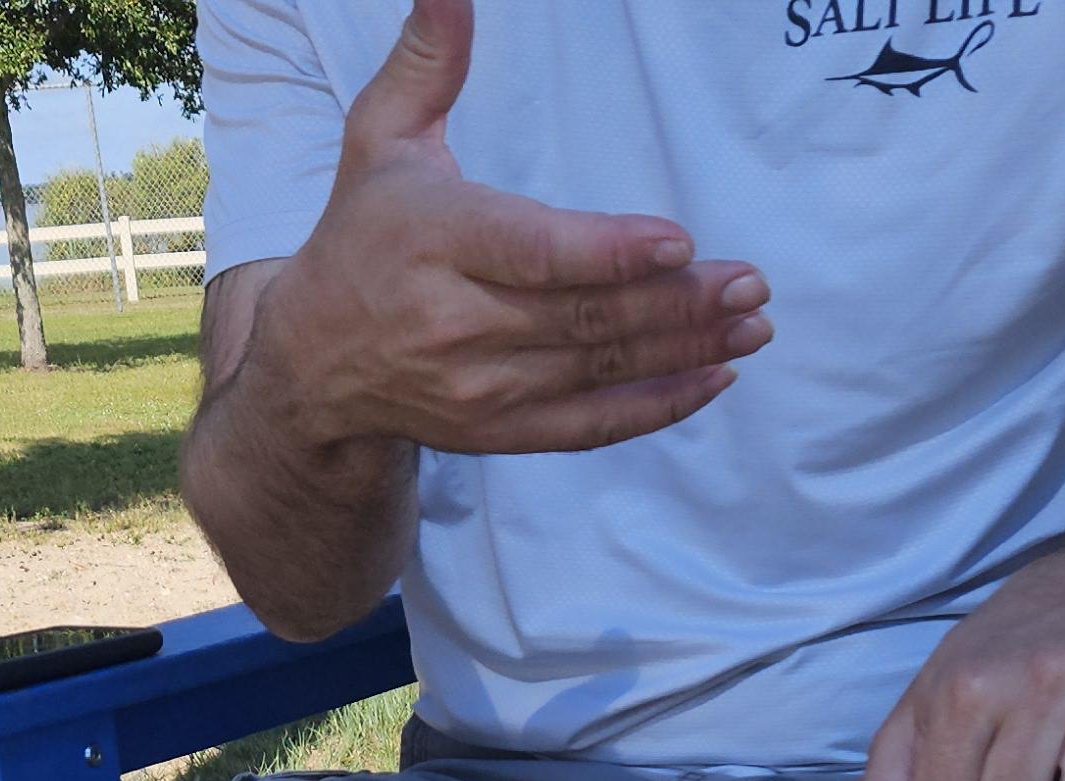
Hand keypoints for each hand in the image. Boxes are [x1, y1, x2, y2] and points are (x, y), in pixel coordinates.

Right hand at [245, 0, 770, 457]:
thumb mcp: (380, 138)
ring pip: (597, 369)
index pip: (534, 252)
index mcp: (432, 240)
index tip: (678, 243)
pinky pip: (588, 426)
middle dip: (677, 304)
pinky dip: (655, 408)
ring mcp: (477, 388)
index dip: (610, 254)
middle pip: (583, 316)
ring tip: (751, 325)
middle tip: (750, 283)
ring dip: (685, 350)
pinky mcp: (496, 432)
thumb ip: (427, 64)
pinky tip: (712, 379)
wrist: (313, 361)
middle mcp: (454, 323)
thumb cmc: (363, 232)